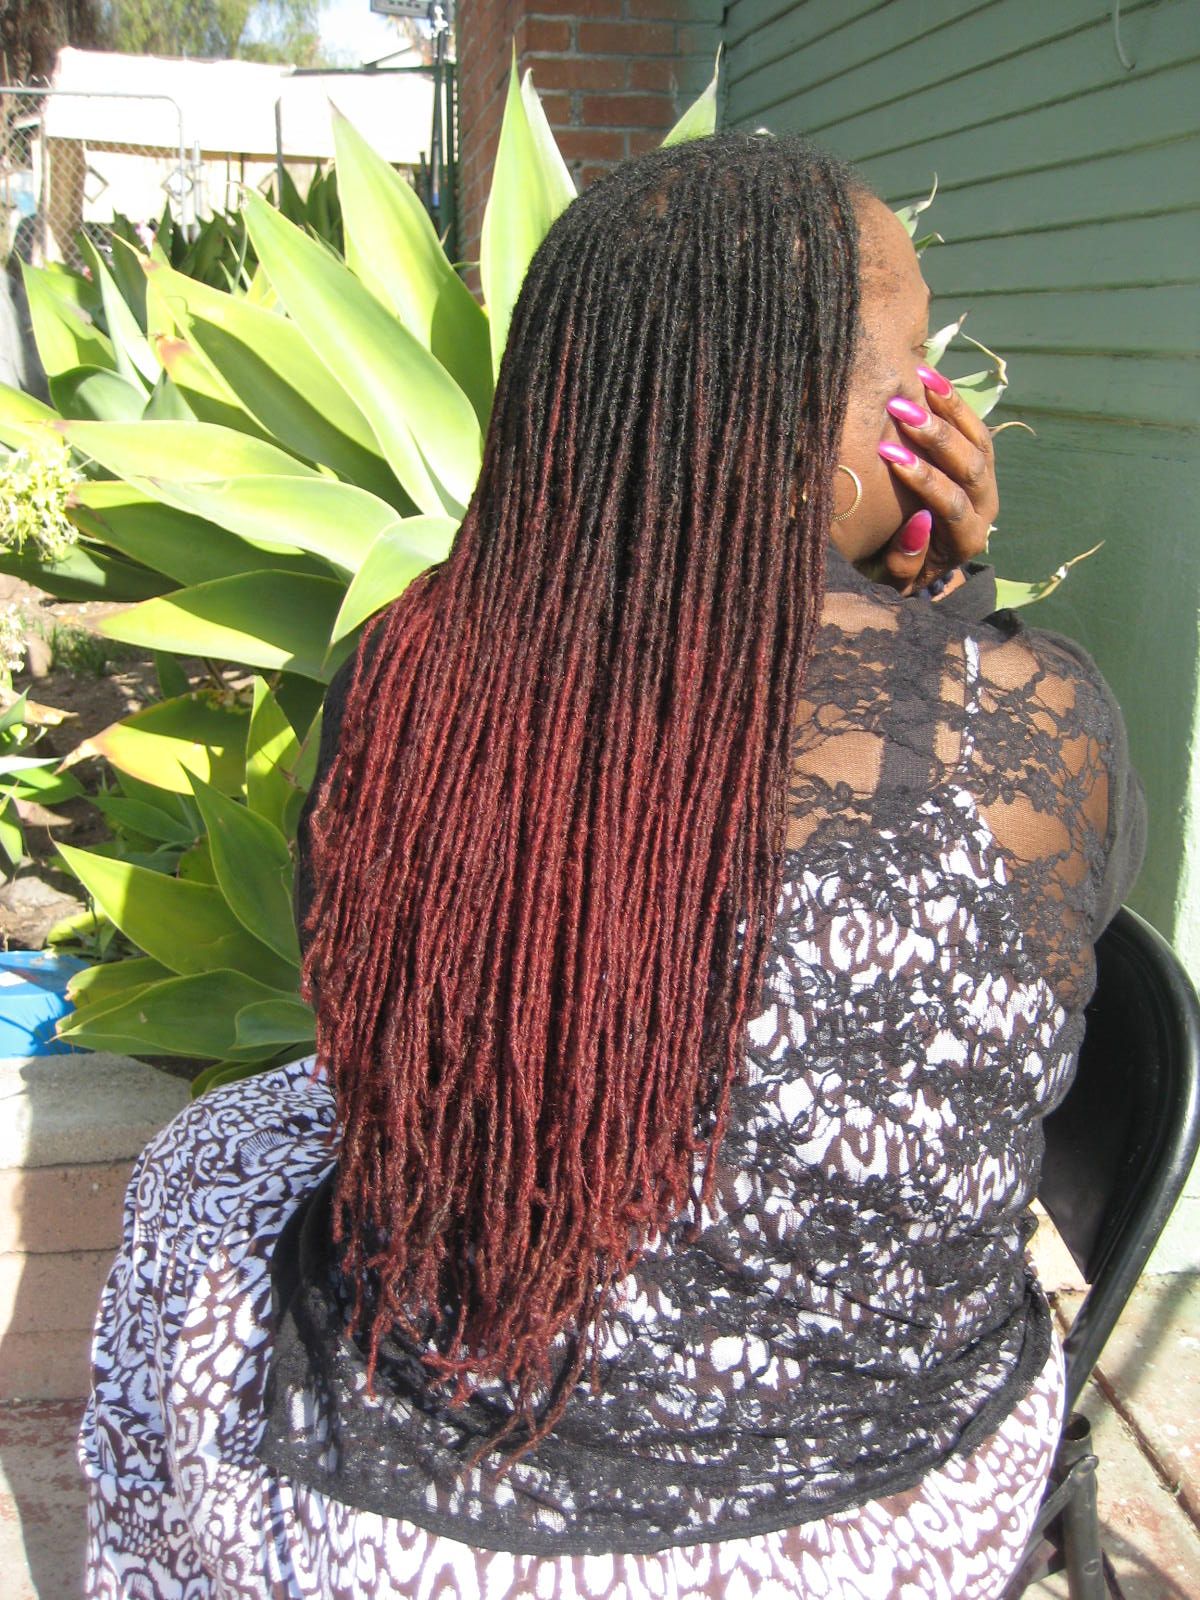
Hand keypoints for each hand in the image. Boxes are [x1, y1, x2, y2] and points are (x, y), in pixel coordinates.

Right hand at [873, 364, 998, 593]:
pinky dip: (953, 401)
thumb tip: (920, 522)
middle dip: (937, 438)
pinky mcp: (980, 459)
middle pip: (973, 467)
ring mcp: (986, 481)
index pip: (953, 505)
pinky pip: (974, 424)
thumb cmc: (898, 568)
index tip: (889, 455)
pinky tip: (928, 376)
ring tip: (919, 381)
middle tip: (901, 411)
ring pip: (979, 439)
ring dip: (949, 409)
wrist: (920, 558)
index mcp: (966, 539)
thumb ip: (905, 563)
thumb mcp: (895, 580)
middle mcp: (985, 508)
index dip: (925, 480)